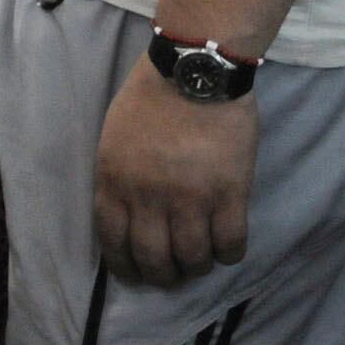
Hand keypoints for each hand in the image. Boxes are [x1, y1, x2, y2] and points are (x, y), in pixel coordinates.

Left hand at [94, 56, 257, 285]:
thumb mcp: (115, 136)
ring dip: (196, 267)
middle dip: (162, 275)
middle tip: (172, 273)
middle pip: (154, 258)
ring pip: (193, 258)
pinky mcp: (230, 194)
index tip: (135, 273)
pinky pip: (230, 245)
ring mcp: (191, 197)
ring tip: (200, 260)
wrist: (195, 69)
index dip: (125, 266)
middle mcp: (148, 196)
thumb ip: (118, 176)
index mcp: (115, 179)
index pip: (113, 241)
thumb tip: (126, 214)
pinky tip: (226, 247)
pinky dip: (228, 255)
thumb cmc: (152, 96)